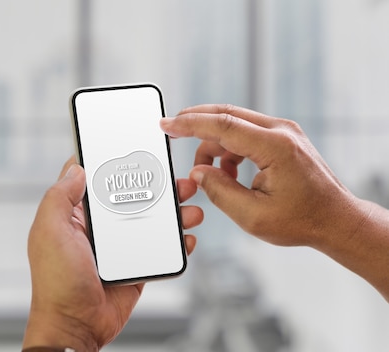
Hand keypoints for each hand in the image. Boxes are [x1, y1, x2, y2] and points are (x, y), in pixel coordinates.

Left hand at [23, 157, 202, 350]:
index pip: (97, 181)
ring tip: (190, 208)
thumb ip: (60, 197)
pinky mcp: (136, 267)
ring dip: (174, 213)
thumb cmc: (56, 282)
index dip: (115, 164)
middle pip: (133, 197)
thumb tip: (76, 167)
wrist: (76, 325)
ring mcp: (120, 248)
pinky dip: (177, 242)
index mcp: (76, 215)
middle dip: (157, 186)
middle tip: (177, 180)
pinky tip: (187, 237)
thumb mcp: (50, 231)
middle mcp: (100, 228)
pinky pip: (161, 249)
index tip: (136, 151)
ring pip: (152, 221)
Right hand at [160, 104, 388, 301]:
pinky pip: (245, 133)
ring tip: (211, 176)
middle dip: (195, 123)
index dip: (189, 124)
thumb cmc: (302, 220)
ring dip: (213, 145)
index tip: (166, 125)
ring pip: (233, 124)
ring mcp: (283, 132)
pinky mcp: (282, 138)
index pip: (223, 125)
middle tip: (171, 131)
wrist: (336, 220)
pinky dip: (228, 149)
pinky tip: (229, 173)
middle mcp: (281, 131)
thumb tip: (197, 173)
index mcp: (275, 147)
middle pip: (226, 114)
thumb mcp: (253, 215)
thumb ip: (219, 191)